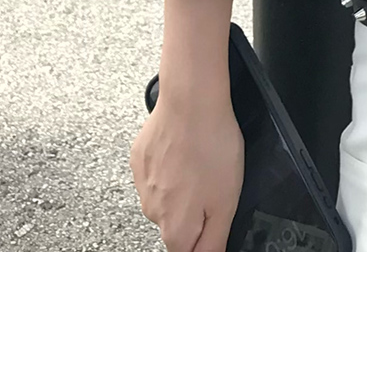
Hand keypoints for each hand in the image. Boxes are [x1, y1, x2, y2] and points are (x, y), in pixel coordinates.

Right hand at [131, 79, 243, 251]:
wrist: (190, 100)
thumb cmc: (211, 146)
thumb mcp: (226, 202)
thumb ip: (214, 243)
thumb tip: (209, 266)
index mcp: (174, 228)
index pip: (187, 255)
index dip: (205, 243)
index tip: (214, 226)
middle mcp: (152, 212)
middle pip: (178, 227)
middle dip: (198, 213)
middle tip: (216, 184)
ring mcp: (142, 185)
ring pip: (168, 199)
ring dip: (185, 189)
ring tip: (202, 162)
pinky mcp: (139, 160)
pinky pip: (158, 175)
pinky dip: (172, 168)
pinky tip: (186, 150)